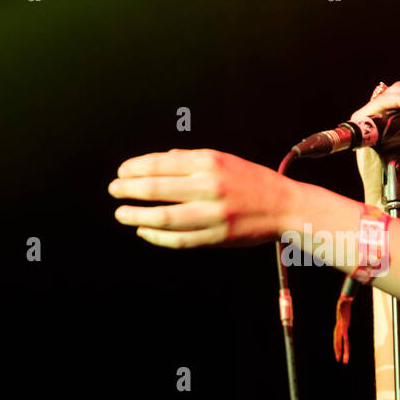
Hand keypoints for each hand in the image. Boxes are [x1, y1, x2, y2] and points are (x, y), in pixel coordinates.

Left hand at [109, 148, 295, 247]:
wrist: (285, 206)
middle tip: (114, 190)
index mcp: (210, 162)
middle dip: (128, 190)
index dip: (135, 169)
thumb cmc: (252, 181)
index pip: (161, 164)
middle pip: (156, 188)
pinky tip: (144, 231)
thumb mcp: (224, 160)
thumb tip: (158, 163)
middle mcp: (210, 186)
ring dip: (136, 215)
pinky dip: (157, 237)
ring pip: (163, 217)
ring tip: (122, 214)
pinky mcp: (216, 236)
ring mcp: (213, 214)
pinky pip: (179, 239)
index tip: (122, 173)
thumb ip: (190, 160)